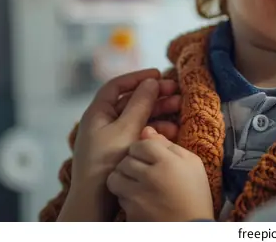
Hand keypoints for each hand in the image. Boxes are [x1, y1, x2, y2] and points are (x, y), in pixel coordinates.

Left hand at [59, 69, 180, 220]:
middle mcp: (104, 122)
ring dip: (159, 111)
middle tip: (176, 91)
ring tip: (179, 108)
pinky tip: (172, 130)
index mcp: (97, 113)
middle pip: (132, 100)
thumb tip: (151, 82)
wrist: (96, 200)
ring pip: (140, 116)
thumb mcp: (125, 129)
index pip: (116, 86)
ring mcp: (114, 137)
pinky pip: (142, 133)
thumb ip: (140, 104)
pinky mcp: (124, 150)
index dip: (137, 77)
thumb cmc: (105, 162)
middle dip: (155, 95)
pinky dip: (156, 129)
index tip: (157, 74)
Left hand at [107, 127, 213, 221]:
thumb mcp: (192, 163)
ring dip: (123, 177)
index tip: (149, 154)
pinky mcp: (130, 212)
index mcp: (167, 162)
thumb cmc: (195, 193)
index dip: (144, 147)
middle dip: (132, 161)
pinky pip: (119, 196)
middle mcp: (149, 177)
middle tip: (143, 168)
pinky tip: (138, 197)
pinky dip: (125, 195)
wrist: (191, 228)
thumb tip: (147, 131)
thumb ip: (169, 145)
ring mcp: (138, 196)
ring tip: (135, 181)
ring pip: (116, 177)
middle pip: (126, 159)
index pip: (142, 143)